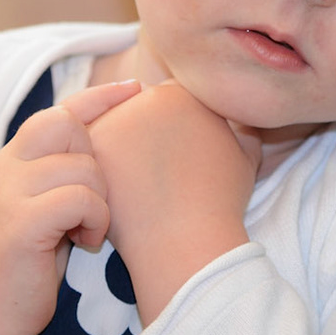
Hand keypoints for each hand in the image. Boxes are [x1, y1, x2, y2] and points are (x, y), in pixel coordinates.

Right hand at [0, 79, 141, 334]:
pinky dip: (94, 219)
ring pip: (82, 167)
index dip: (99, 97)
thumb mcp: (43, 207)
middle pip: (69, 127)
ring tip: (88, 230)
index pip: (57, 111)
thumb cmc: (26, 263)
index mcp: (11, 160)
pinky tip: (85, 242)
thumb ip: (63, 174)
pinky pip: (79, 199)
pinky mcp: (19, 222)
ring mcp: (7, 192)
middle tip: (92, 202)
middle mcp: (5, 167)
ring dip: (99, 201)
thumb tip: (115, 142)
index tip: (134, 89)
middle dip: (95, 160)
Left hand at [87, 81, 258, 323]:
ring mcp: (115, 121)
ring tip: (136, 187)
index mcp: (183, 94)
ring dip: (117, 151)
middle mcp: (146, 98)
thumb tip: (237, 126)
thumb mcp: (245, 158)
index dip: (170, 132)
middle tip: (151, 175)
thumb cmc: (219, 203)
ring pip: (111, 129)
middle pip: (136, 110)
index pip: (169, 102)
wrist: (186, 239)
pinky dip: (101, 171)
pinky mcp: (90, 148)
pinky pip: (91, 153)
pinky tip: (117, 193)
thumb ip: (239, 132)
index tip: (172, 161)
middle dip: (141, 138)